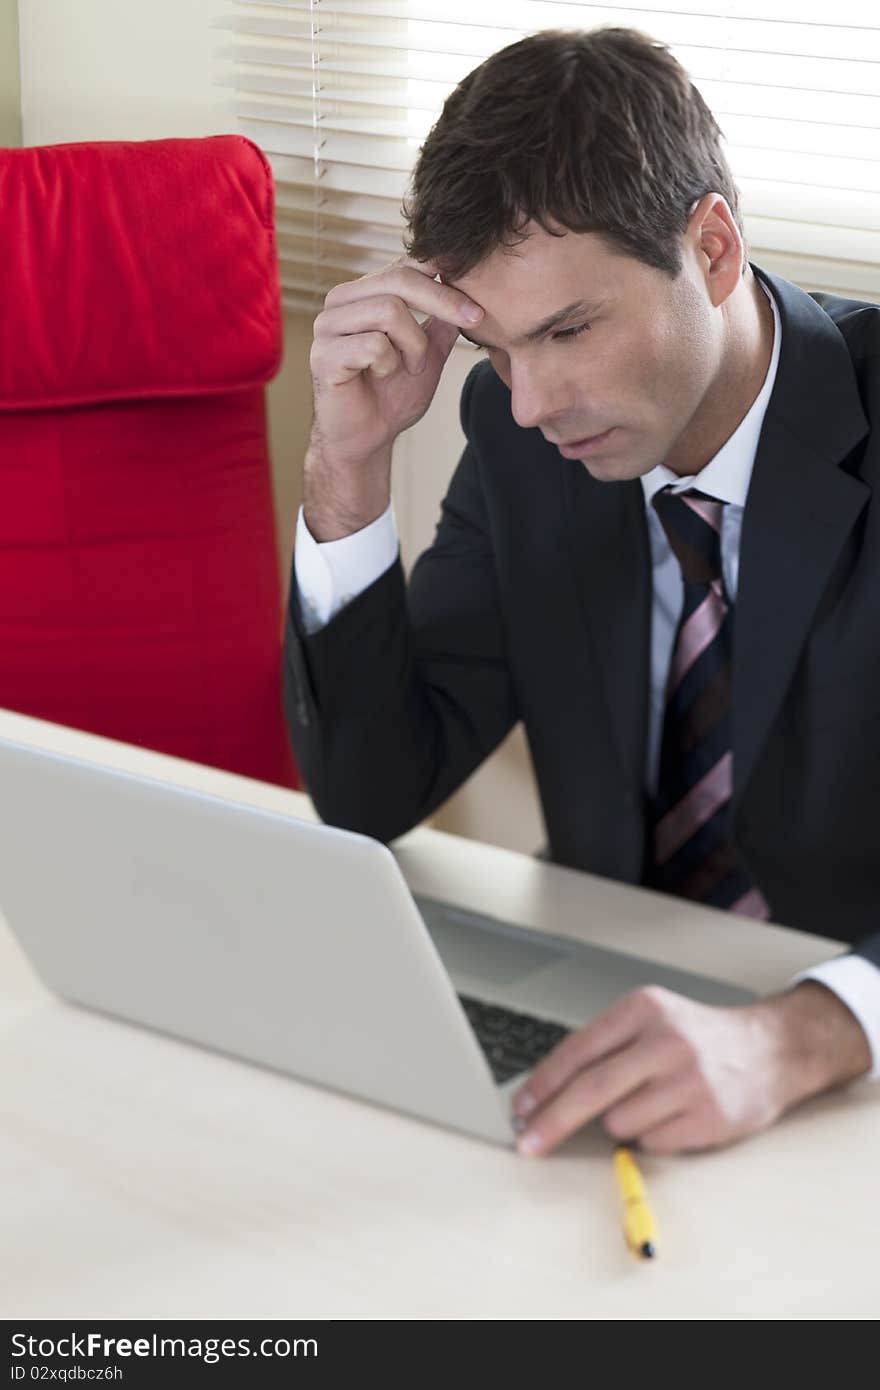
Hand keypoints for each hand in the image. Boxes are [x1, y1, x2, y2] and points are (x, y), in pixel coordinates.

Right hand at [305, 259, 483, 538]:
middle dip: (443, 301)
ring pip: (389, 311)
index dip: (444, 278)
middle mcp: (340, 302)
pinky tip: (384, 376)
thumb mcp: (428, 354)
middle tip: (473, 319)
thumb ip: (442, 324)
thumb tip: (467, 290)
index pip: (405, 266)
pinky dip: (390, 364)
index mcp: (363, 294)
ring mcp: (327, 326)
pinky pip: (373, 345)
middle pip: (399, 279)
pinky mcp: (323, 355)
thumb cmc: (391, 396)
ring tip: (411, 367)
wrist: (366, 439)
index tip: (476, 300)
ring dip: (415, 344)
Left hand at [511, 981, 871, 1155]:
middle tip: (528, 1144)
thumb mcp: (650, 1020)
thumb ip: (603, 1047)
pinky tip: (675, 1114)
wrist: (770, 1049)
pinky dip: (653, 1135)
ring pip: (619, 1121)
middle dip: (552, 1122)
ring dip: (620, 1122)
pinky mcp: (710, 1117)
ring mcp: (690, 1080)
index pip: (578, 1051)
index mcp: (643, 1009)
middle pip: (591, 1091)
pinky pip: (652, 1142)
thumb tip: (545, 1092)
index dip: (543, 1084)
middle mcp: (666, 1040)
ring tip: (651, 1100)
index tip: (520, 1109)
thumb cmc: (697, 1037)